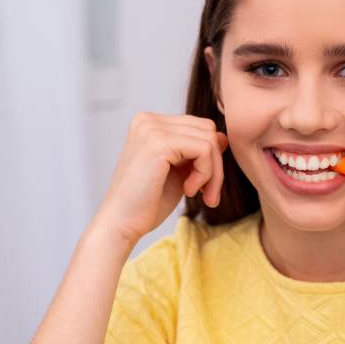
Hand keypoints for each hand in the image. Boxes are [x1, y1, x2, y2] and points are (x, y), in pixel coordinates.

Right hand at [93, 112, 226, 244]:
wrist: (122, 224)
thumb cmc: (146, 203)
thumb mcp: (179, 172)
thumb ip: (197, 153)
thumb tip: (223, 138)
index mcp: (150, 123)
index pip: (199, 127)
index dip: (210, 158)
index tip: (205, 188)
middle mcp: (148, 120)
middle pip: (207, 130)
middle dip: (215, 166)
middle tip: (208, 195)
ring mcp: (152, 128)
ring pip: (209, 139)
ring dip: (212, 172)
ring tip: (198, 194)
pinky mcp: (159, 142)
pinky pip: (204, 149)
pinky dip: (205, 173)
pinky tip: (189, 190)